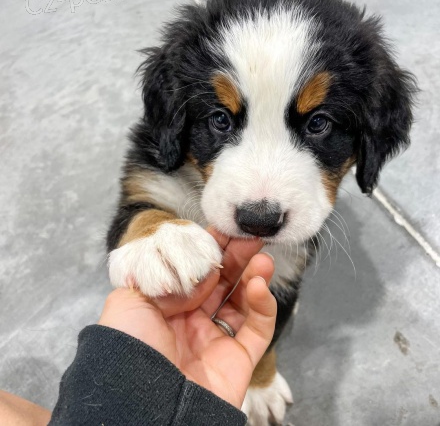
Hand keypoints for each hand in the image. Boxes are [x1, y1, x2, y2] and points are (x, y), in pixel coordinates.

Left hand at [99, 229, 276, 408]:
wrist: (142, 407)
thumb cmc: (129, 348)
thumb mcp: (127, 301)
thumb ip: (159, 273)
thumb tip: (195, 266)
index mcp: (164, 307)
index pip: (193, 272)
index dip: (209, 249)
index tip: (224, 229)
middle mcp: (190, 321)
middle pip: (221, 282)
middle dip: (236, 256)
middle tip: (251, 236)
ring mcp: (215, 340)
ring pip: (242, 301)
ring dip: (253, 276)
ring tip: (261, 257)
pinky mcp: (238, 359)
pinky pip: (258, 328)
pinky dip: (264, 305)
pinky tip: (259, 286)